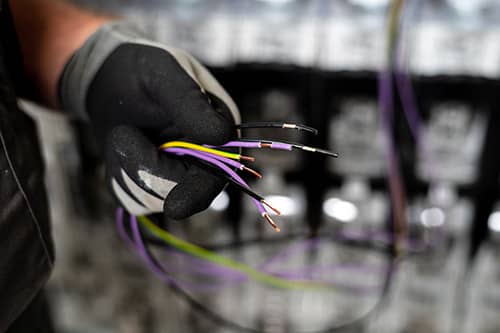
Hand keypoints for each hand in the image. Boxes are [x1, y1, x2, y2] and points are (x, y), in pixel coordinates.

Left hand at [59, 22, 239, 218]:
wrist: (108, 78)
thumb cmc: (140, 69)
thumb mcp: (164, 74)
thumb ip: (191, 104)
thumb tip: (222, 136)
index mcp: (220, 131)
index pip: (219, 173)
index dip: (197, 192)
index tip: (174, 207)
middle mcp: (205, 159)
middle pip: (182, 193)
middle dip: (146, 168)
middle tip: (122, 133)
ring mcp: (178, 176)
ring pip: (152, 198)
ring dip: (126, 167)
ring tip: (122, 133)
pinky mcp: (151, 187)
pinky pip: (132, 199)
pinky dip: (118, 176)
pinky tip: (119, 148)